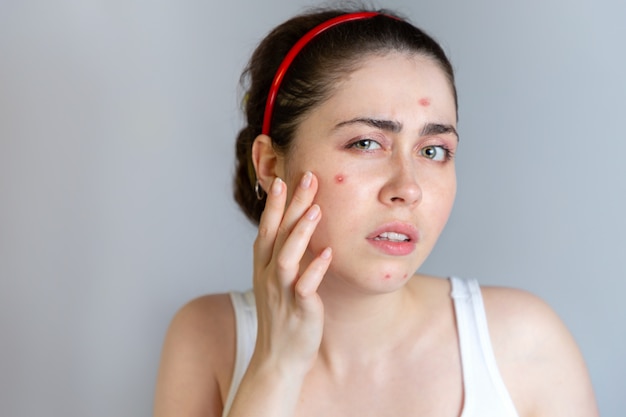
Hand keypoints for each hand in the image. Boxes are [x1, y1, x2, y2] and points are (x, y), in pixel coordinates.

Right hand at [251, 171, 331, 375]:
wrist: (277, 359)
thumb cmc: (282, 317)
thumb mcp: (276, 282)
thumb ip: (284, 255)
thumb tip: (295, 229)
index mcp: (264, 267)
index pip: (268, 228)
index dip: (274, 203)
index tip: (284, 178)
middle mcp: (269, 276)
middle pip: (277, 234)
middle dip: (290, 205)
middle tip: (306, 178)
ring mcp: (283, 293)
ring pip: (287, 257)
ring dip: (300, 232)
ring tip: (315, 209)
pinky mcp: (299, 310)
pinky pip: (305, 287)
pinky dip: (314, 269)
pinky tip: (327, 253)